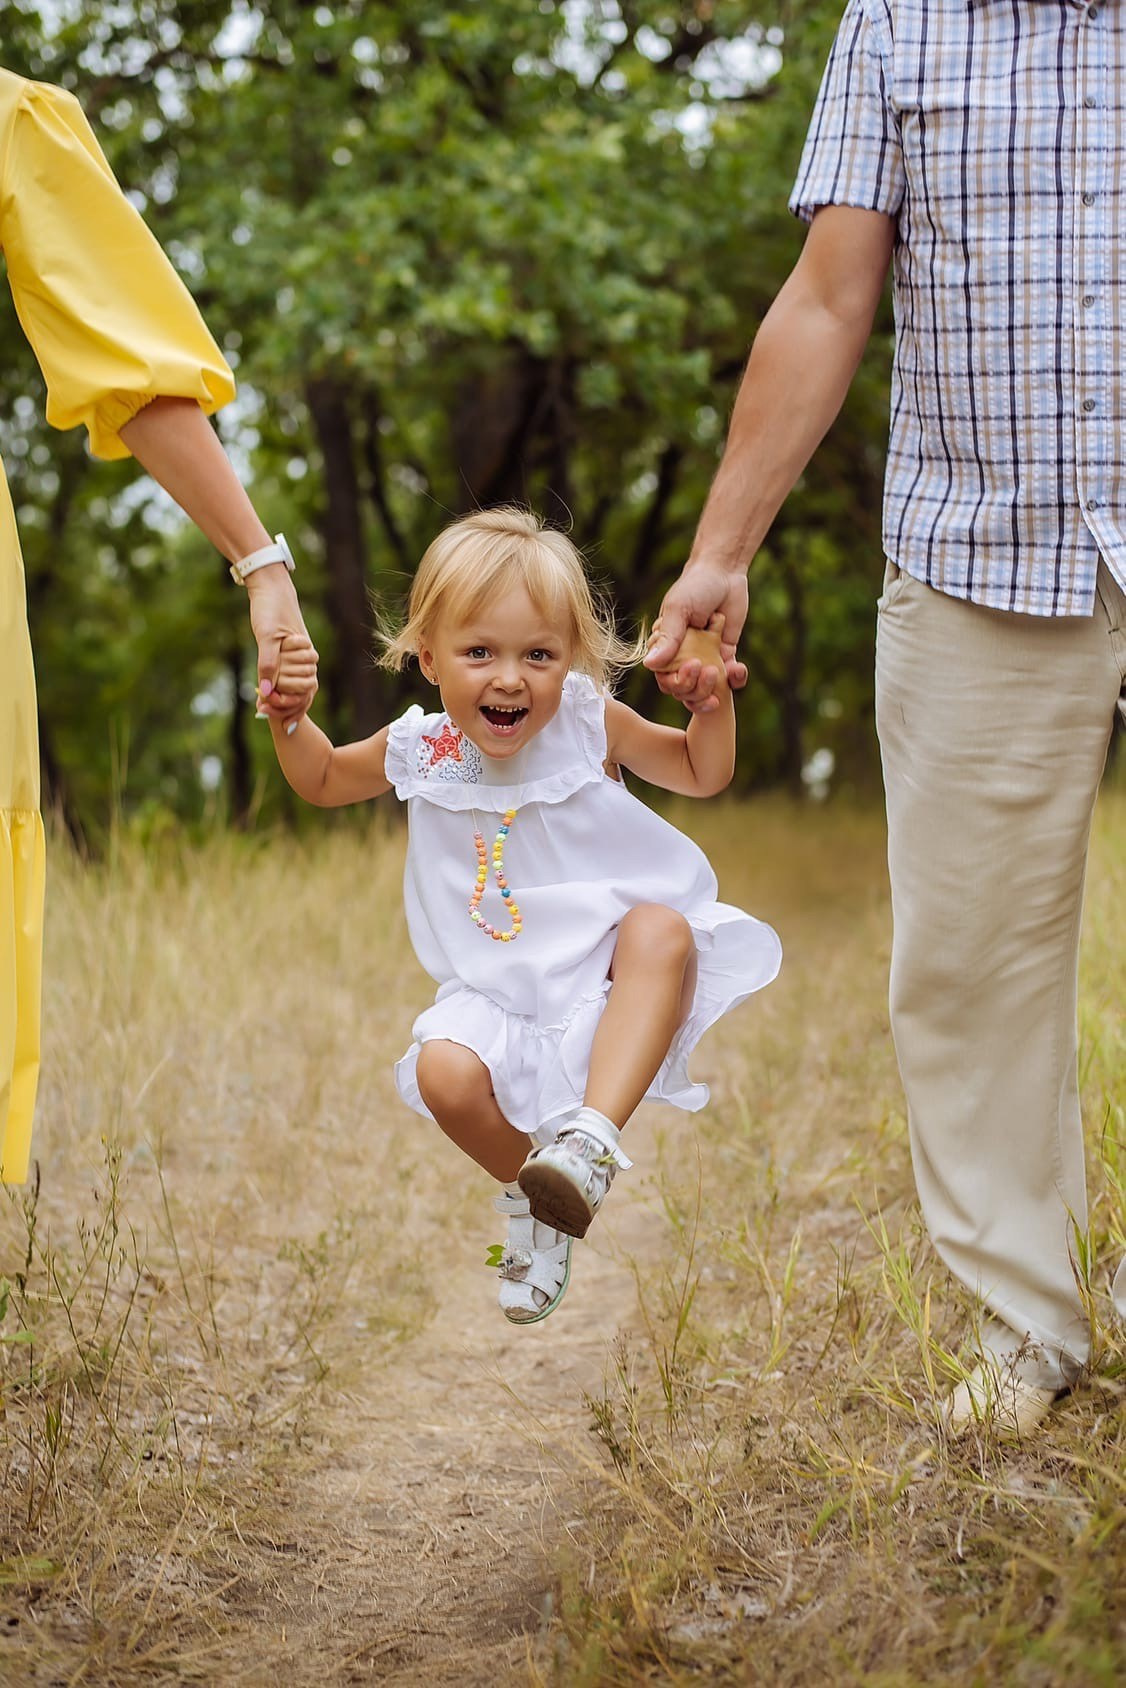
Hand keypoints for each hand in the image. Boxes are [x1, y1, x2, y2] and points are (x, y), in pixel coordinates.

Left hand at [246, 565, 318, 726]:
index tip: (272, 716)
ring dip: (284, 701)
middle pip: (303, 694)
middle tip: (267, 717)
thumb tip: (266, 692)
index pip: (304, 693)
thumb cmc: (271, 609)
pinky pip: (290, 677)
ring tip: (268, 713)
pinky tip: (269, 697)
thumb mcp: (266, 636)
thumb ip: (267, 664)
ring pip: (298, 688)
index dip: (289, 707)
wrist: (272, 587)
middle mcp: (306, 659)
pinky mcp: (290, 652)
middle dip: (286, 708)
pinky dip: (281, 690)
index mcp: (305, 657)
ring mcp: (299, 656)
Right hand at [643, 563, 747, 711]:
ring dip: (714, 691)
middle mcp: (682, 659)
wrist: (724, 573)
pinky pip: (729, 679)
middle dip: (698, 689)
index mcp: (666, 650)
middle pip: (685, 691)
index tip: (694, 665)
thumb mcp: (679, 610)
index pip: (666, 680)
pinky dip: (735, 679)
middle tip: (711, 672)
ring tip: (725, 672)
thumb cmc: (695, 587)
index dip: (678, 682)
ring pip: (705, 691)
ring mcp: (704, 660)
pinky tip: (738, 667)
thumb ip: (667, 638)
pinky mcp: (725, 656)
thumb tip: (649, 664)